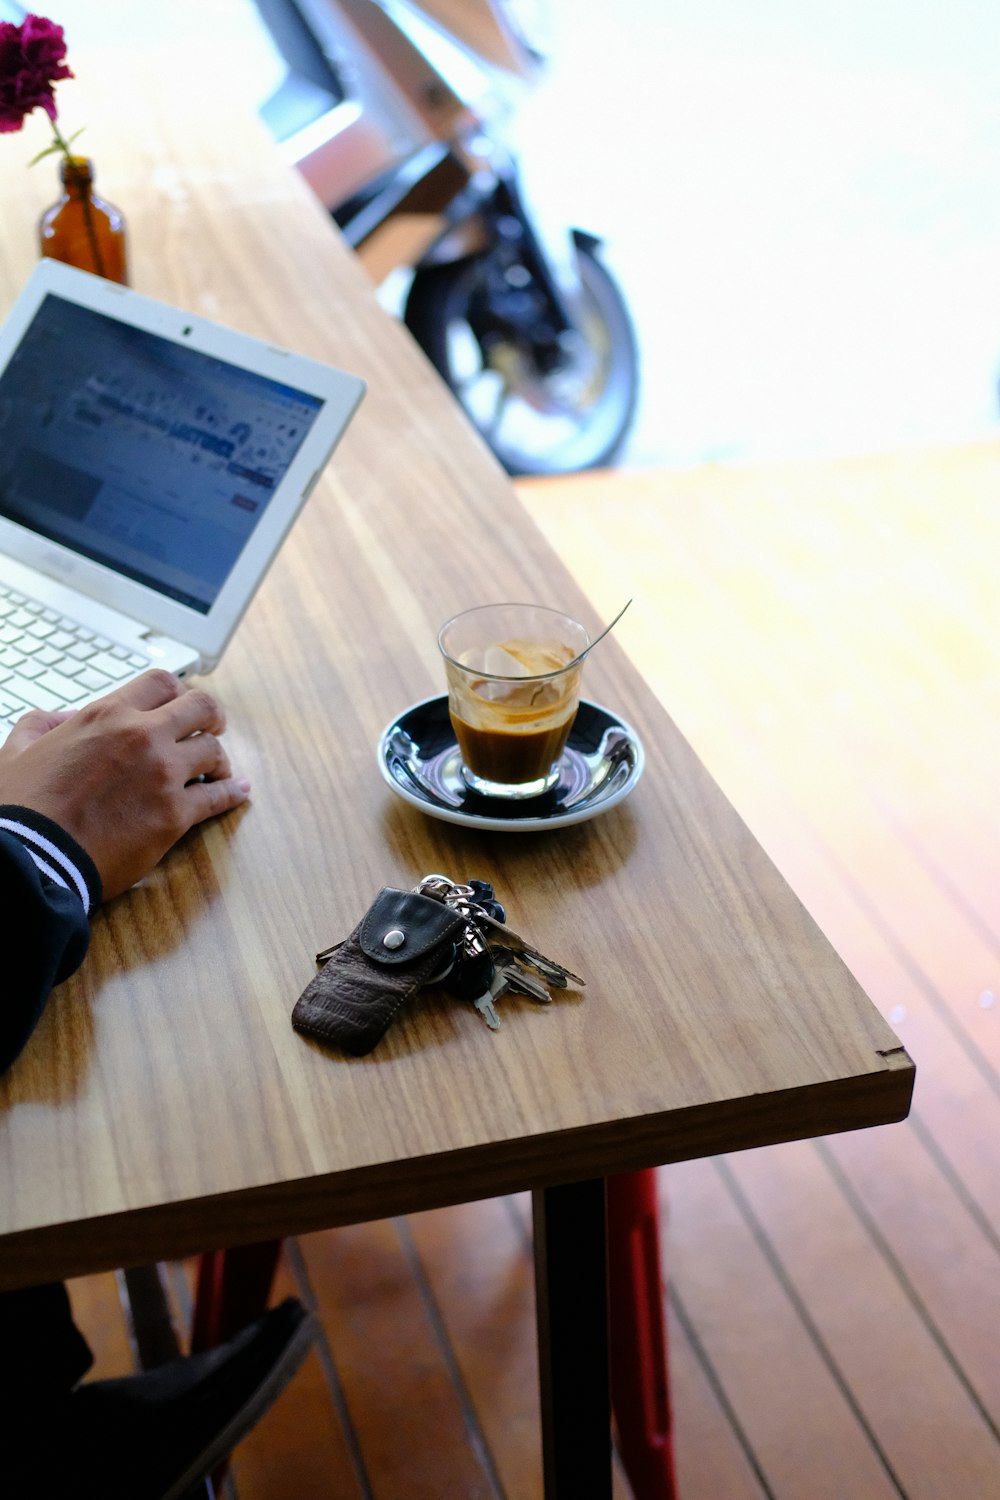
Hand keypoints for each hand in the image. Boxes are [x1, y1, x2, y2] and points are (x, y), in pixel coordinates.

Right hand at [0, 670, 250, 899]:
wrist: (33, 858)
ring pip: (214, 751)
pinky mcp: (175, 815)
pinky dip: (233, 793)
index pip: (161, 683)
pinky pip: (218, 797)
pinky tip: (240, 792)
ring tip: (218, 770)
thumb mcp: (16, 751)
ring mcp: (163, 774)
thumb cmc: (21, 809)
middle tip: (213, 727)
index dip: (177, 692)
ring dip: (219, 760)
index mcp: (106, 716)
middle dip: (211, 716)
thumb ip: (41, 725)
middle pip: (201, 707)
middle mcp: (142, 736)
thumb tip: (61, 718)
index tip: (181, 705)